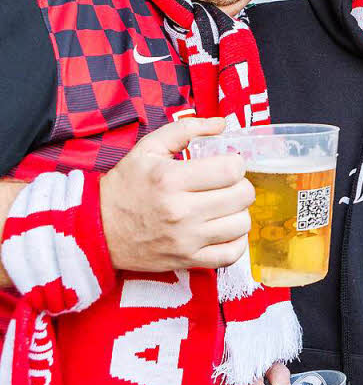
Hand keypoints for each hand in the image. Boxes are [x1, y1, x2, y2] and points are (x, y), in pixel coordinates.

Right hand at [99, 117, 254, 271]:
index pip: (231, 169)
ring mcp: (186, 240)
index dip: (236, 163)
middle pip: (242, 196)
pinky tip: (224, 229)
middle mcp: (180, 211)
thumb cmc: (125, 187)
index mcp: (170, 179)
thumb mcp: (147, 149)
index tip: (227, 165)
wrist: (97, 230)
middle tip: (227, 185)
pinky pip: (232, 254)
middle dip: (240, 185)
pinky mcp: (188, 261)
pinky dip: (236, 241)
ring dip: (239, 212)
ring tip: (224, 207)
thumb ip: (185, 130)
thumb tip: (221, 124)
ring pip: (242, 224)